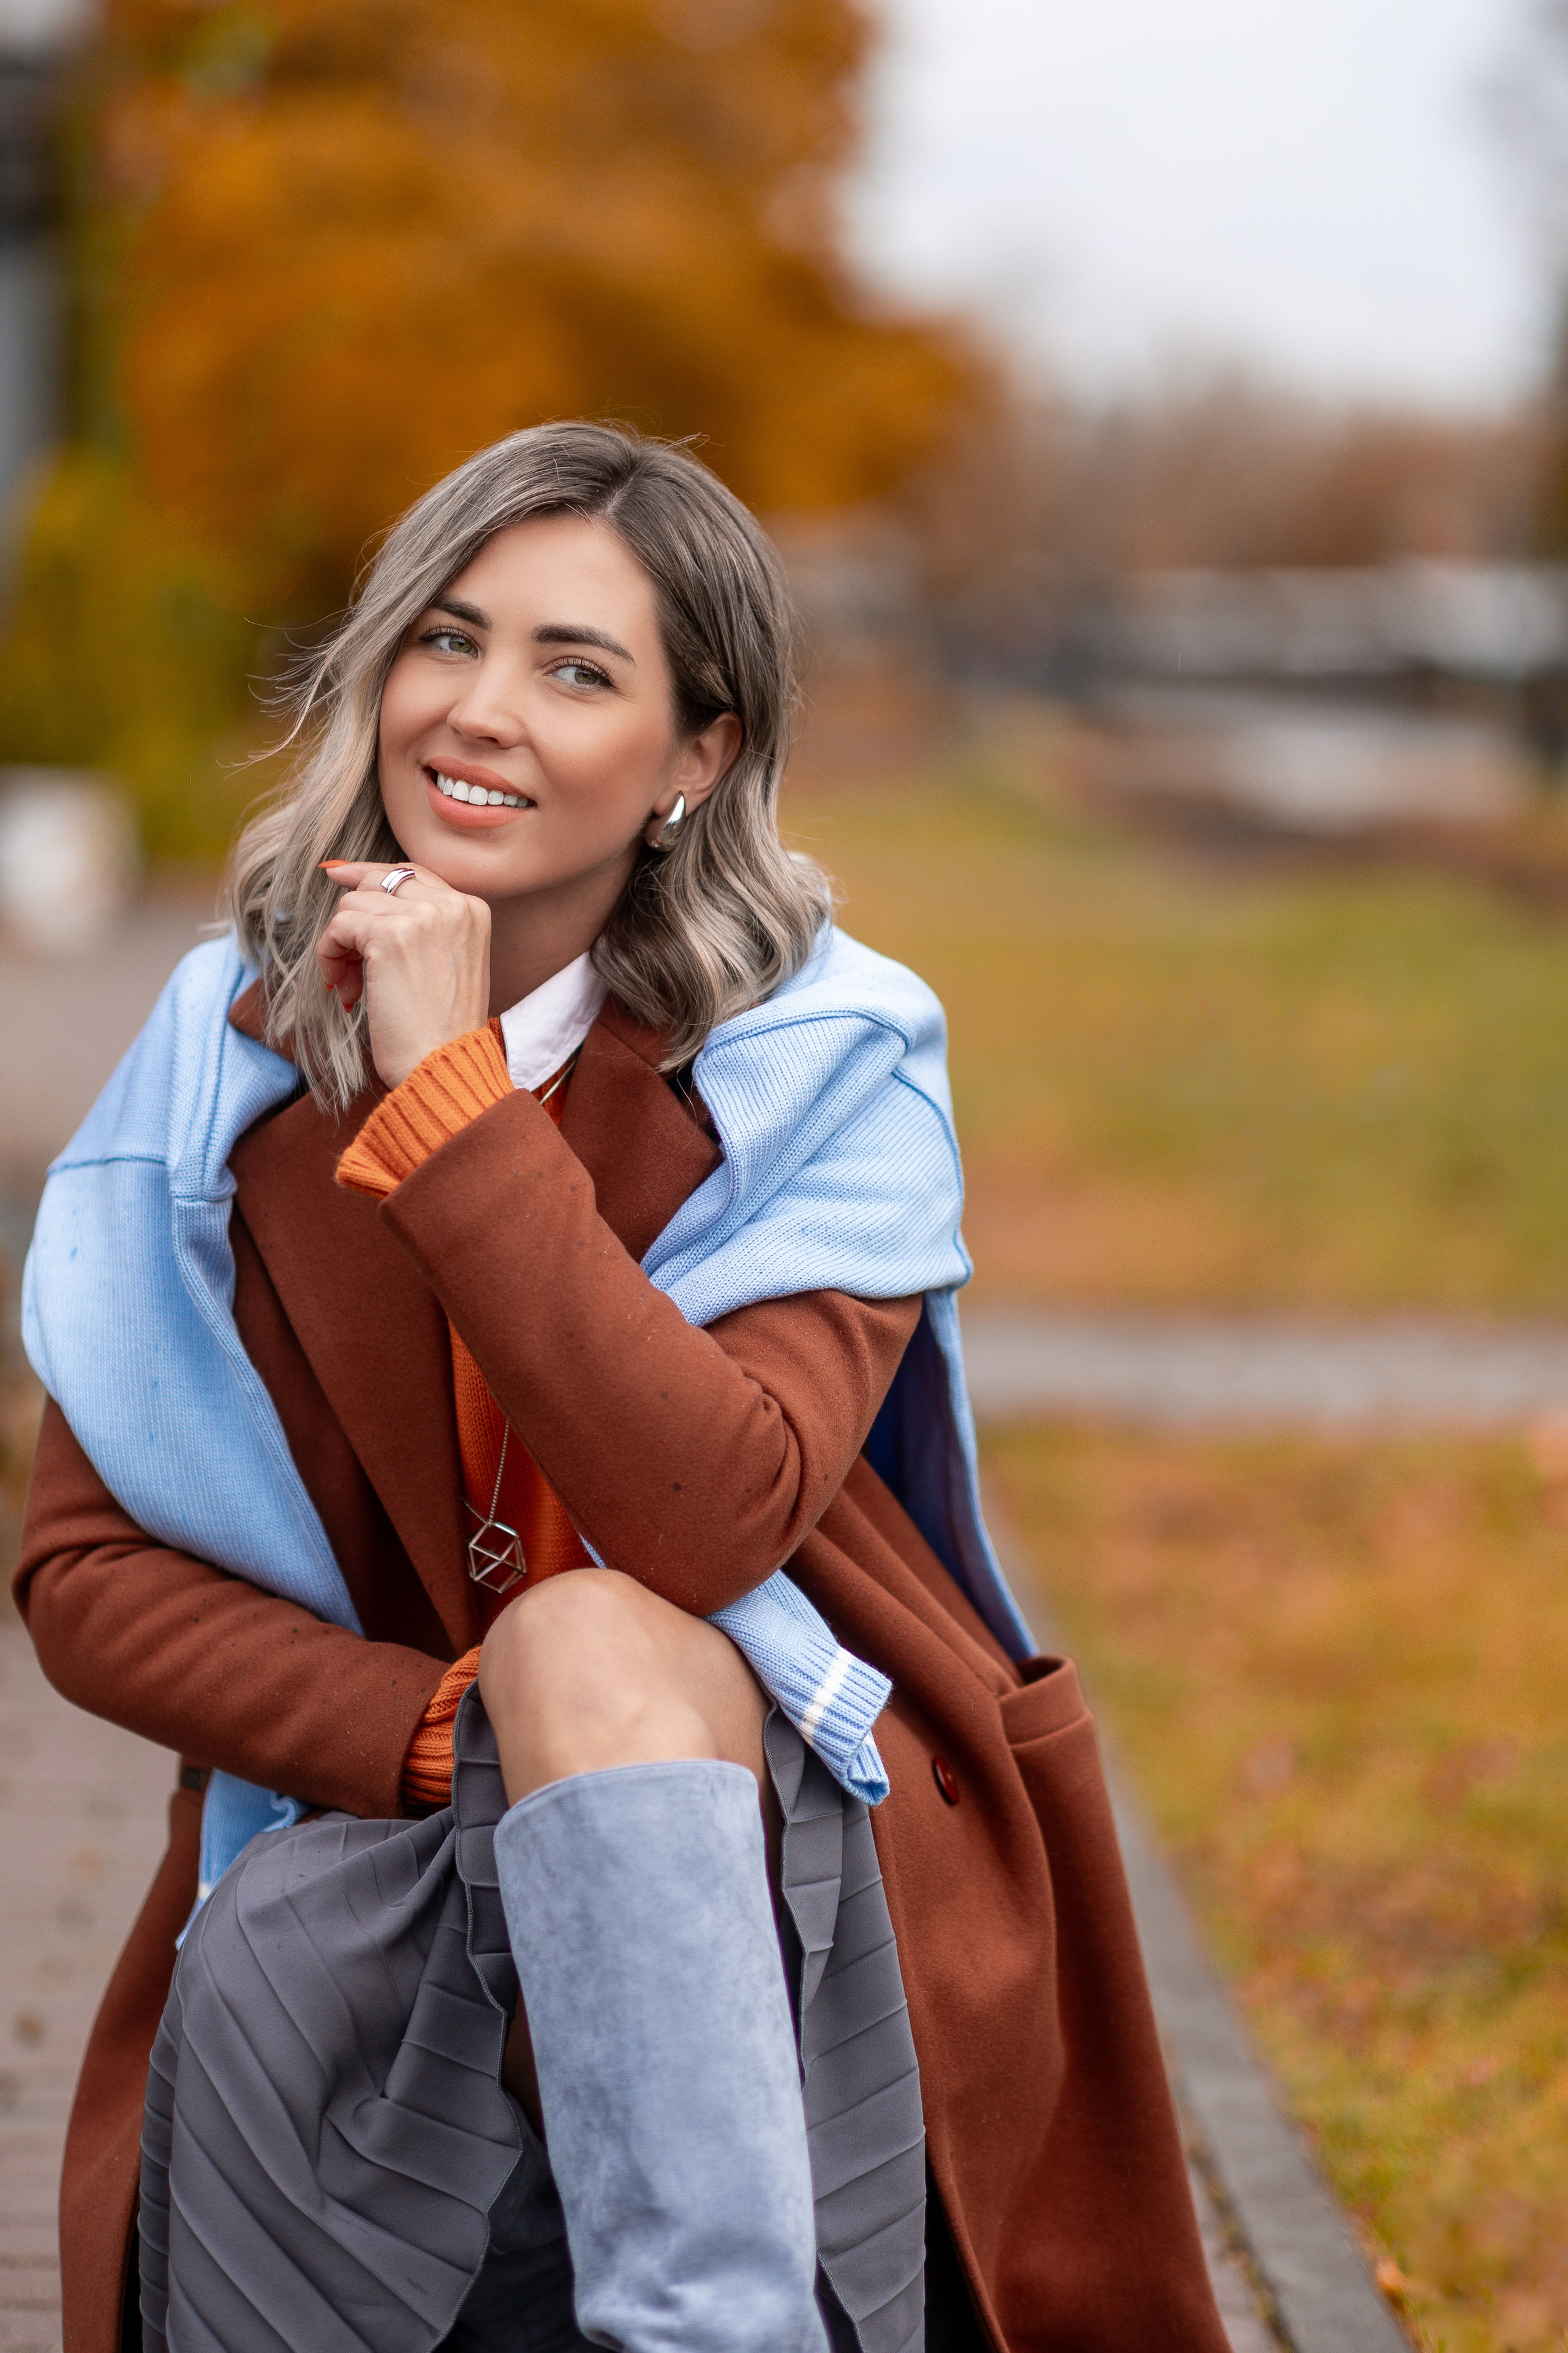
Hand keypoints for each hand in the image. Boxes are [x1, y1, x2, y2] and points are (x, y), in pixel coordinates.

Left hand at [318, 862, 490, 1089]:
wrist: (445, 1065)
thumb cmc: (442, 1028)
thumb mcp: (449, 963)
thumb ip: (424, 926)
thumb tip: (358, 882)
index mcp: (471, 909)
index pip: (411, 873)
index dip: (370, 876)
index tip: (340, 878)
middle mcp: (452, 905)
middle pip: (377, 881)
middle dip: (354, 917)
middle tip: (347, 960)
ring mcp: (422, 917)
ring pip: (353, 904)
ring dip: (341, 946)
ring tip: (353, 986)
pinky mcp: (389, 935)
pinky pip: (339, 927)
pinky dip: (330, 956)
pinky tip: (347, 989)